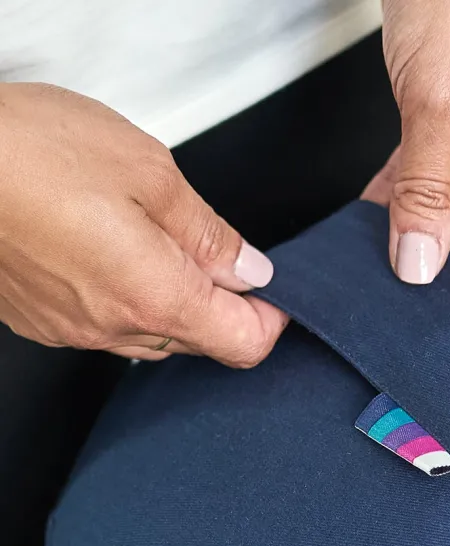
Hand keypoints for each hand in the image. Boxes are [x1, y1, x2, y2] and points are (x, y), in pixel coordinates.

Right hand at [0, 84, 287, 365]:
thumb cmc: (28, 151)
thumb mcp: (147, 170)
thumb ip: (208, 231)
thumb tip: (249, 268)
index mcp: (156, 295)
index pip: (243, 343)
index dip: (270, 319)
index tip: (273, 292)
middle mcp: (115, 328)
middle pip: (199, 340)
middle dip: (219, 303)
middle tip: (209, 247)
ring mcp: (74, 331)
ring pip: (151, 333)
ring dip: (168, 299)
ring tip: (149, 237)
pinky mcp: (42, 322)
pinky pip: (103, 324)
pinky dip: (121, 296)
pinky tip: (103, 249)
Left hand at [363, 0, 449, 304]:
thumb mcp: (442, 94)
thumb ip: (430, 188)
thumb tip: (421, 267)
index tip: (447, 344)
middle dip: (440, 284)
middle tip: (393, 320)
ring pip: (448, 228)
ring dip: (410, 251)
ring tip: (372, 287)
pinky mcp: (449, 136)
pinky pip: (422, 193)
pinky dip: (394, 213)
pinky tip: (364, 238)